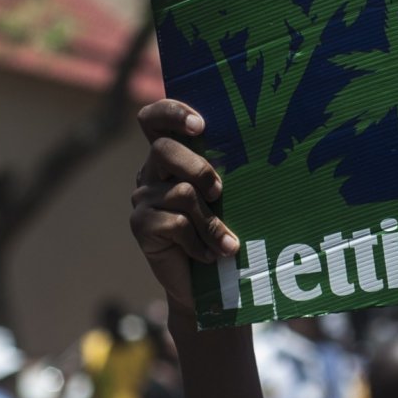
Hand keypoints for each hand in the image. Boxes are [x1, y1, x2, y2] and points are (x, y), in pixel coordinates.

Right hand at [130, 100, 238, 322]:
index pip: (155, 119)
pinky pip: (176, 224)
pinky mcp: (140, 224)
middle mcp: (152, 172)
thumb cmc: (223, 231)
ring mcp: (143, 198)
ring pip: (181, 193)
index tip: (200, 125)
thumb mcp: (226, 197)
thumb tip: (258, 147)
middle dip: (198, 168)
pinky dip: (200, 242)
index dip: (172, 113)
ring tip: (227, 243)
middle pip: (164, 149)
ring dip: (211, 222)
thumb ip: (224, 170)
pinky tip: (208, 255)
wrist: (206, 285)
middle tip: (219, 191)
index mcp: (172, 156)